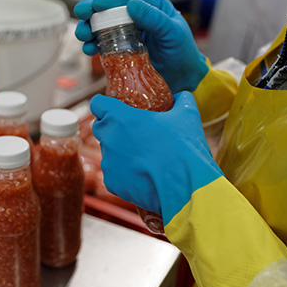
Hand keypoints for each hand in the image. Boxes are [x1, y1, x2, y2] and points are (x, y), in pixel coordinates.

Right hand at [75, 0, 208, 93]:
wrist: (184, 78)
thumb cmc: (183, 53)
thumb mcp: (173, 33)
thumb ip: (155, 19)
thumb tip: (132, 4)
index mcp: (151, 6)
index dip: (108, 0)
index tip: (95, 5)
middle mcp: (137, 18)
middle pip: (110, 11)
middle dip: (92, 13)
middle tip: (81, 17)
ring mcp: (129, 34)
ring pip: (103, 27)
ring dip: (89, 30)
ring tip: (83, 37)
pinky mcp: (123, 51)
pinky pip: (105, 45)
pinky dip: (95, 46)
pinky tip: (90, 49)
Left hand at [90, 91, 222, 223]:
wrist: (186, 189)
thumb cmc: (185, 149)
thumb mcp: (188, 116)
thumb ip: (181, 100)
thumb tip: (180, 97)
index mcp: (121, 118)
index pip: (97, 104)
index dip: (105, 105)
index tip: (115, 109)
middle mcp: (109, 139)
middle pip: (100, 128)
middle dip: (112, 128)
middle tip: (133, 133)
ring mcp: (108, 163)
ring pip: (108, 153)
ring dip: (121, 153)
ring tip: (144, 158)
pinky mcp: (112, 184)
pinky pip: (114, 175)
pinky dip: (125, 174)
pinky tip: (144, 175)